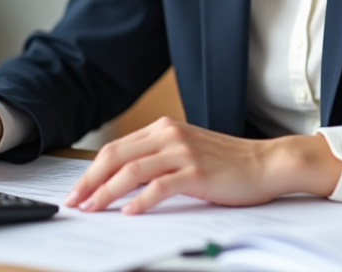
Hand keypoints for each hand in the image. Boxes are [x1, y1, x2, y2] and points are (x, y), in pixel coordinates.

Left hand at [63, 117, 341, 214]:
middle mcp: (170, 136)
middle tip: (74, 201)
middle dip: (90, 181)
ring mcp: (183, 153)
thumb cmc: (230, 163)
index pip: (117, 148)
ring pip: (131, 171)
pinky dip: (140, 201)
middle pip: (116, 156)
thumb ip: (159, 158)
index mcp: (165, 129)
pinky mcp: (196, 173)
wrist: (267, 163)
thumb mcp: (189, 152)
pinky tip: (128, 212)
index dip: (92, 170)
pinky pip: (159, 186)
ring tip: (92, 209)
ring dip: (106, 192)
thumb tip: (123, 181)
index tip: (78, 190)